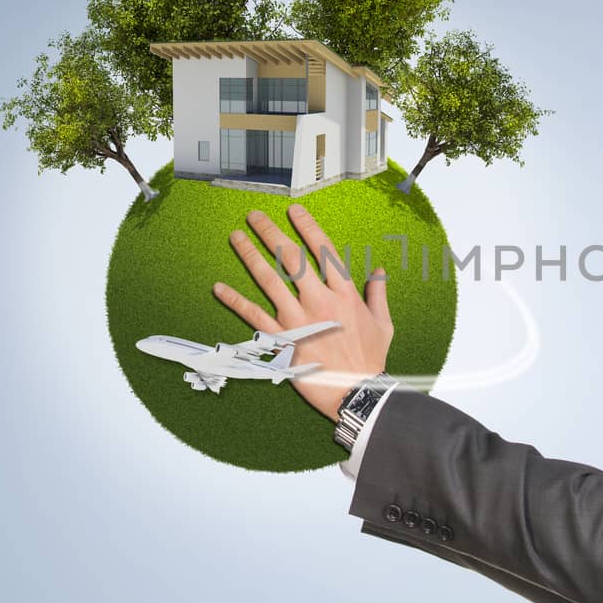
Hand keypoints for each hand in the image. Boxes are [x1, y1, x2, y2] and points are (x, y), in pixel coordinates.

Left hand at [212, 205, 393, 420]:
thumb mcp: (384, 324)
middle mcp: (319, 301)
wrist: (356, 392)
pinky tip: (219, 288)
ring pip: (269, 280)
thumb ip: (378, 294)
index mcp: (345, 294)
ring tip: (236, 237)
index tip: (293, 210)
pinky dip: (235, 301)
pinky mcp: (282, 341)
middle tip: (255, 216)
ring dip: (250, 256)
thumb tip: (379, 272)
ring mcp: (298, 320)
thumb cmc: (371, 359)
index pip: (324, 250)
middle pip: (290, 258)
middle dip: (270, 232)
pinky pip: (253, 317)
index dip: (307, 227)